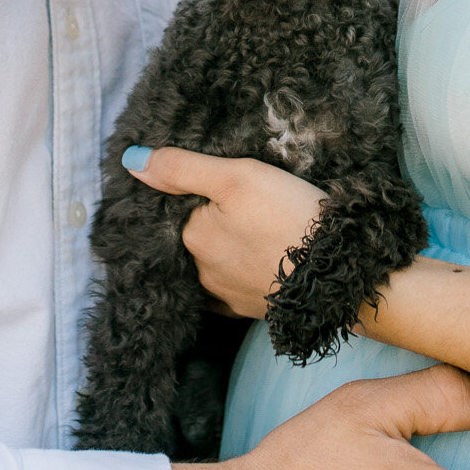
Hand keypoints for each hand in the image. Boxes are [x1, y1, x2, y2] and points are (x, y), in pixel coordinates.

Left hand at [124, 145, 322, 317]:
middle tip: (250, 206)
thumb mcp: (237, 177)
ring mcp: (228, 295)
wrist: (337, 273)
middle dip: (216, 222)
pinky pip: (238, 287)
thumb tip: (131, 160)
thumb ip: (183, 168)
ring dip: (231, 248)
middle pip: (201, 236)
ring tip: (259, 230)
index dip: (204, 193)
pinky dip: (244, 273)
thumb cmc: (287, 217)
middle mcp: (202, 271)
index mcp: (193, 237)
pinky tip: (260, 260)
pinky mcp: (254, 309)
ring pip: (219, 262)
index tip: (231, 187)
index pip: (185, 208)